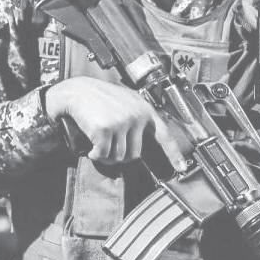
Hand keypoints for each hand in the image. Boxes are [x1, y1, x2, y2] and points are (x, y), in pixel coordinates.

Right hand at [45, 76, 184, 167]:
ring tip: (99, 143)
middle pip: (135, 155)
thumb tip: (139, 145)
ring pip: (119, 157)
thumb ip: (137, 119)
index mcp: (144, 110)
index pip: (164, 135)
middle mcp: (136, 116)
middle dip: (120, 155)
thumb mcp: (126, 102)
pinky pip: (103, 154)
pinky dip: (95, 155)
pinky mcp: (106, 129)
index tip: (182, 168)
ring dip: (106, 156)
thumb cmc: (99, 98)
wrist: (77, 91)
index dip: (174, 154)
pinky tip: (91, 147)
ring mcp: (121, 122)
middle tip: (108, 148)